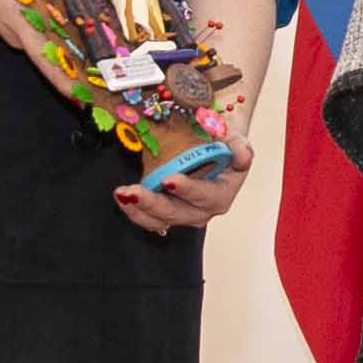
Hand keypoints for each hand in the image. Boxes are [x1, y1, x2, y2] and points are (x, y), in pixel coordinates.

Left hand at [109, 46, 254, 235]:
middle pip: (176, 213)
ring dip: (138, 210)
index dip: (188, 190)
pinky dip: (133, 210)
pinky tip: (121, 195)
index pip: (205, 196)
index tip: (169, 180)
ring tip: (122, 193)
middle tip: (134, 191)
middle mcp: (201, 210)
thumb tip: (241, 153)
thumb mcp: (236, 142)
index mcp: (221, 194)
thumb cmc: (223, 146)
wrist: (212, 150)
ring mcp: (181, 213)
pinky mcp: (164, 212)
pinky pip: (148, 218)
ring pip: (159, 220)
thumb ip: (240, 148)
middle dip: (153, 203)